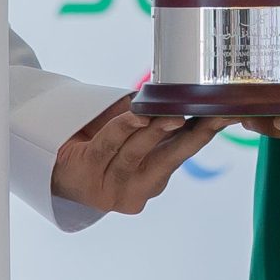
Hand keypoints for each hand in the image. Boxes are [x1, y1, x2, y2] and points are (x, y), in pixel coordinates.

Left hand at [50, 95, 231, 214]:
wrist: (52, 159)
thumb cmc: (101, 138)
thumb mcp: (135, 131)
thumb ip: (159, 120)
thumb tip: (188, 90)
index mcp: (154, 179)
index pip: (184, 152)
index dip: (205, 133)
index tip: (226, 115)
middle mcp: (138, 190)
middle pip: (168, 159)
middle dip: (192, 136)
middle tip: (212, 116)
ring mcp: (112, 187)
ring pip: (137, 152)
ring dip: (155, 130)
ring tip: (171, 114)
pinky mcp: (87, 174)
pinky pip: (109, 145)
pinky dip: (124, 127)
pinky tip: (137, 115)